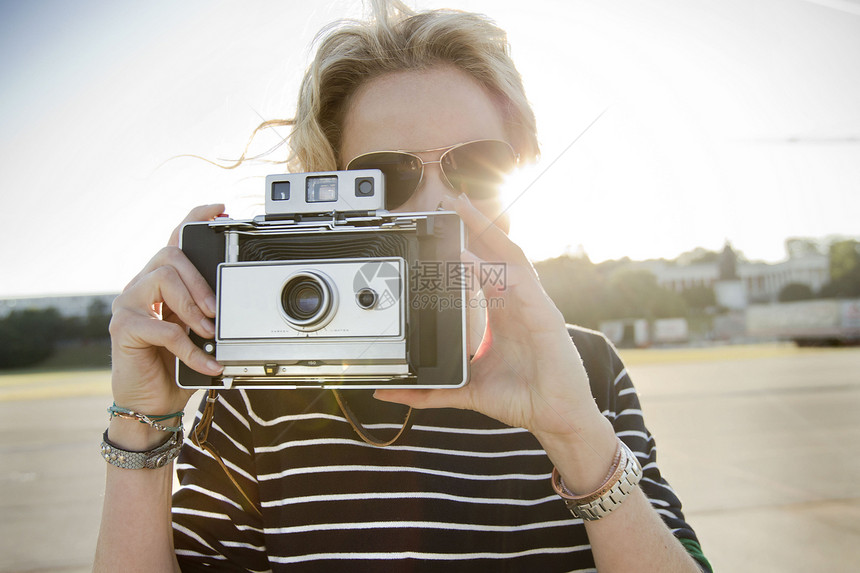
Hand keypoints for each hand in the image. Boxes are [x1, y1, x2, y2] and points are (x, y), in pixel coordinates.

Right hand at [108, 204, 224, 416]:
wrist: (152, 403)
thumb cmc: (175, 366)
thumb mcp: (197, 331)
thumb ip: (206, 309)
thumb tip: (233, 299)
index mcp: (161, 282)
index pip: (175, 240)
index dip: (195, 218)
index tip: (219, 208)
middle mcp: (141, 285)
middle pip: (171, 256)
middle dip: (201, 281)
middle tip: (217, 310)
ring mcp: (128, 304)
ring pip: (164, 280)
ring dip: (193, 307)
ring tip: (209, 332)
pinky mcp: (123, 328)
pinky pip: (162, 328)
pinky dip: (190, 348)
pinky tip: (207, 362)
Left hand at [375, 194, 606, 442]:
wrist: (554, 419)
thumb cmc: (521, 397)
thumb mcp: (465, 390)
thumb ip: (428, 390)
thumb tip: (390, 392)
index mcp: (503, 312)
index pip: (485, 268)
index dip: (467, 245)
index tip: (442, 229)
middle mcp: (518, 302)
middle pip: (498, 252)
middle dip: (477, 225)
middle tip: (452, 201)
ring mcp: (533, 306)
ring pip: (510, 258)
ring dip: (488, 232)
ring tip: (465, 211)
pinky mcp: (545, 317)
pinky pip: (519, 284)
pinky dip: (496, 269)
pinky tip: (473, 260)